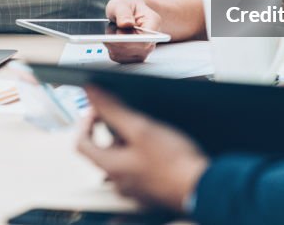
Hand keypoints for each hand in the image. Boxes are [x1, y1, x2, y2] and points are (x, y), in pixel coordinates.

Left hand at [77, 87, 207, 211]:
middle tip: (131, 117)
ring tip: (150, 130)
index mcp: (110, 166)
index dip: (86, 121)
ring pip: (122, 160)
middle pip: (103, 150)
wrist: (201, 187)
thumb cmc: (173, 162)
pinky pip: (138, 170)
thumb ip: (113, 109)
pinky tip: (161, 147)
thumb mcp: (141, 128)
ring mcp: (135, 189)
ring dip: (130, 142)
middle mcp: (118, 181)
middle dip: (113, 130)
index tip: (99, 109)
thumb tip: (91, 93)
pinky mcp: (150, 191)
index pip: (81, 142)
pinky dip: (143, 155)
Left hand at [105, 0, 160, 63]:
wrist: (131, 11)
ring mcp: (143, 51)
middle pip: (131, 50)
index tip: (117, 35)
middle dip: (115, 39)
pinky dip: (110, 47)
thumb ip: (123, 13)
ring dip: (111, 43)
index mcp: (153, 23)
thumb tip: (125, 24)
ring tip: (114, 28)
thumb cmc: (128, 7)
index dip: (129, 41)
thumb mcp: (123, 3)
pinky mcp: (132, 57)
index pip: (145, 40)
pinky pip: (117, 56)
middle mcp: (151, 40)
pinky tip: (113, 37)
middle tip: (113, 25)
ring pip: (121, 54)